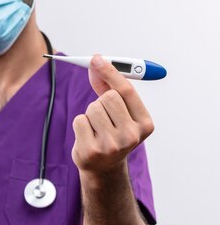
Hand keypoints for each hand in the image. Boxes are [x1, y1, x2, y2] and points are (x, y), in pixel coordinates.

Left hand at [72, 55, 154, 173]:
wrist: (103, 167)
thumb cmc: (112, 132)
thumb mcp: (118, 111)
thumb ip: (108, 85)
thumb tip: (96, 62)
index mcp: (145, 124)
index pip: (126, 91)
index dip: (110, 71)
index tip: (96, 58)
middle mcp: (132, 136)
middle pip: (108, 97)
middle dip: (101, 100)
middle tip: (105, 116)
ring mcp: (112, 145)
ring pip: (92, 108)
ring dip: (90, 114)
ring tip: (97, 128)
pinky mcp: (91, 151)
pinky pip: (79, 120)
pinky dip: (80, 124)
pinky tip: (88, 136)